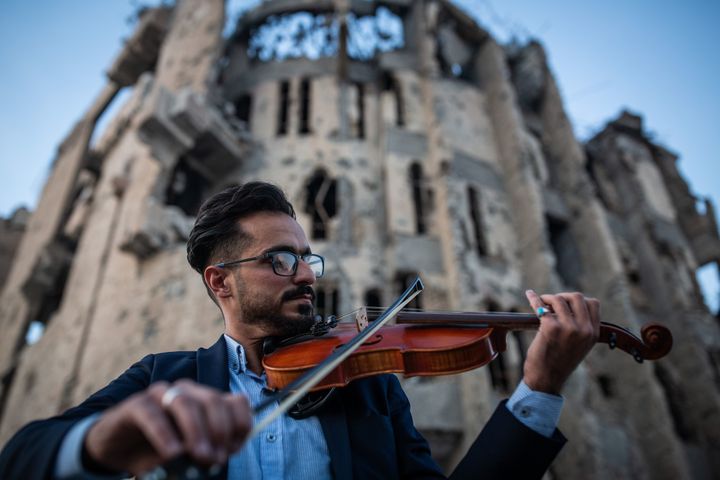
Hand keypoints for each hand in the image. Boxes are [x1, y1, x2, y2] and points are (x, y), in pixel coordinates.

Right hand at [84, 380, 250, 474]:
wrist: (115, 449)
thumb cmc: (157, 451)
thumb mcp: (187, 456)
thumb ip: (205, 454)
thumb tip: (218, 459)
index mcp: (206, 402)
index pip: (235, 402)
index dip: (240, 424)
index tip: (234, 449)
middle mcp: (187, 392)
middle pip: (213, 400)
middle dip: (220, 429)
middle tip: (216, 458)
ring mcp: (161, 395)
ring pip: (185, 403)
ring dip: (197, 431)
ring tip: (200, 456)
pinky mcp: (136, 405)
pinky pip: (152, 414)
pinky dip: (165, 434)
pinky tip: (172, 453)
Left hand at [522, 290, 599, 393]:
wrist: (546, 379)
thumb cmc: (559, 362)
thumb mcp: (579, 346)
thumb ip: (580, 329)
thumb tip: (568, 306)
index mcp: (593, 334)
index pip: (593, 304)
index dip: (578, 301)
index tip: (566, 304)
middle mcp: (584, 329)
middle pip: (577, 297)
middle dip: (563, 296)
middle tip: (552, 302)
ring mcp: (568, 328)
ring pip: (559, 299)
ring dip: (548, 298)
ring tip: (542, 303)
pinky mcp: (551, 327)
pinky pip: (541, 306)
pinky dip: (534, 298)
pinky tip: (530, 295)